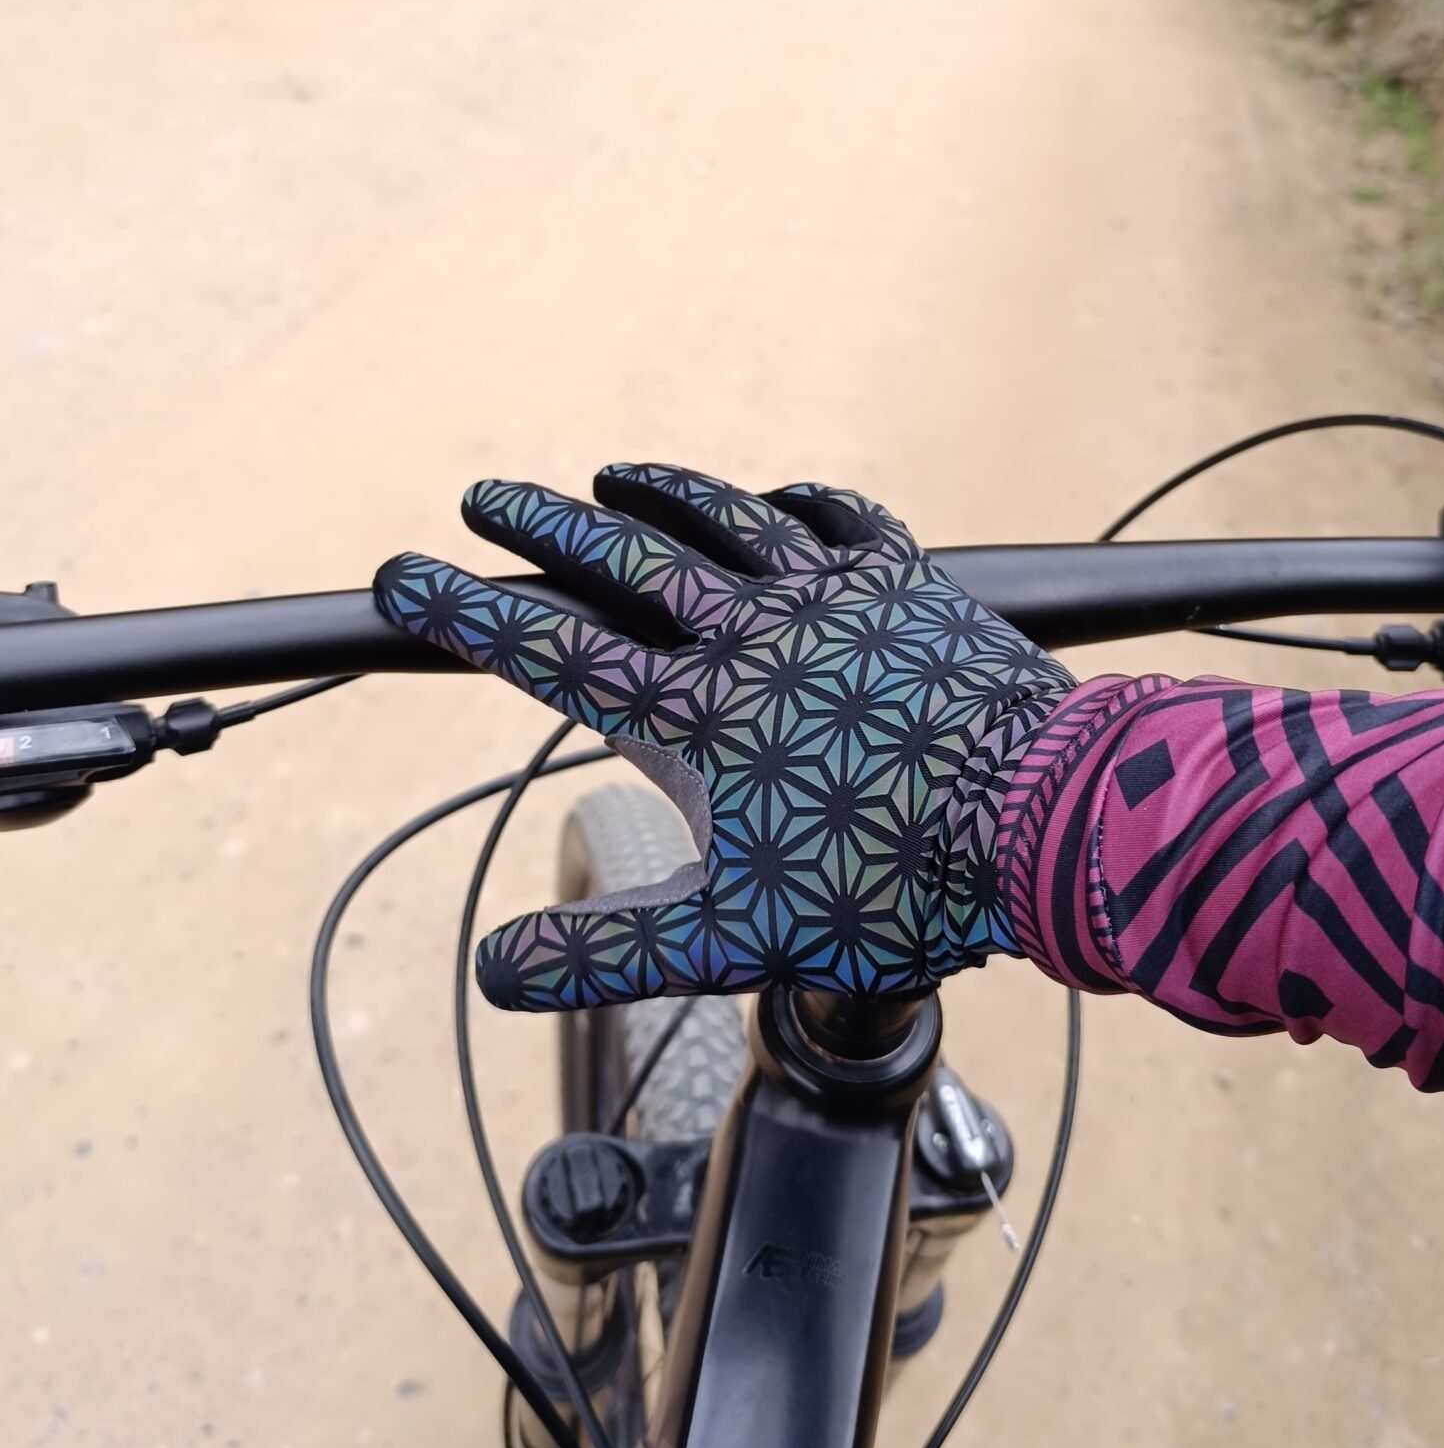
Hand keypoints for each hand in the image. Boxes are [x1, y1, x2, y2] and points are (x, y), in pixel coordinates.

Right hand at [374, 465, 1072, 1009]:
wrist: (1042, 818)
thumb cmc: (887, 885)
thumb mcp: (730, 938)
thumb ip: (607, 952)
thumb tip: (496, 971)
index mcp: (692, 710)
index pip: (547, 648)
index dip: (463, 611)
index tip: (398, 578)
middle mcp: (749, 631)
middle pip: (621, 557)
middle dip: (542, 525)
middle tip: (486, 495)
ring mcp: (833, 596)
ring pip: (723, 520)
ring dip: (658, 494)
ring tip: (612, 476)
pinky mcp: (909, 585)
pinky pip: (840, 520)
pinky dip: (797, 502)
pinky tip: (784, 497)